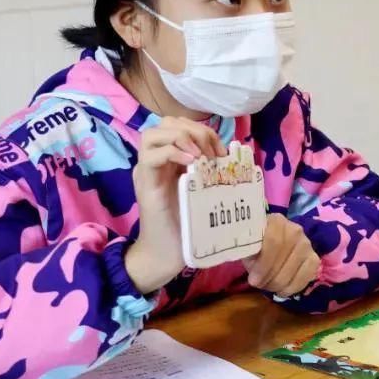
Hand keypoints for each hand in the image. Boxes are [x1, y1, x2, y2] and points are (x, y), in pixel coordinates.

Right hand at [125, 117, 225, 293]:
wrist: (167, 255)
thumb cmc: (188, 227)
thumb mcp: (205, 192)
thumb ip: (211, 172)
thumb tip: (233, 154)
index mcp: (170, 160)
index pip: (180, 126)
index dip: (203, 131)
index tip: (222, 153)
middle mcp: (155, 161)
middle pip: (167, 123)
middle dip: (195, 131)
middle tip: (212, 155)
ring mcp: (147, 171)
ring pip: (153, 133)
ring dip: (182, 138)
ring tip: (200, 157)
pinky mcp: (145, 183)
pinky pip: (151, 155)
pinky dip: (174, 153)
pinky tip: (192, 165)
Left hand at [242, 214, 319, 296]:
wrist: (270, 241)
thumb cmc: (256, 243)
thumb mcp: (248, 245)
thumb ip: (249, 253)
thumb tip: (254, 271)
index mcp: (277, 221)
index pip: (274, 243)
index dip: (263, 265)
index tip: (252, 280)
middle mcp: (295, 230)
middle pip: (284, 259)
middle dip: (269, 278)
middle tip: (259, 285)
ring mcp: (307, 244)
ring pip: (294, 270)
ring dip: (279, 284)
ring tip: (268, 287)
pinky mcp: (314, 258)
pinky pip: (308, 275)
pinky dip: (294, 287)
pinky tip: (283, 290)